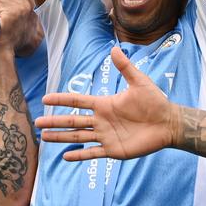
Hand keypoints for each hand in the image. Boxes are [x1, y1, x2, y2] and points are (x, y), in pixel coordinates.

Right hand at [38, 46, 175, 160]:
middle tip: (37, 121)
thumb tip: (114, 48)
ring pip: (78, 137)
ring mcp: (106, 136)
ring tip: (45, 138)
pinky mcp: (113, 150)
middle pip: (73, 120)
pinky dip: (79, 155)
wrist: (168, 123)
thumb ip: (126, 67)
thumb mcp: (140, 82)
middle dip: (55, 121)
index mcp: (104, 104)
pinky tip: (65, 156)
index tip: (46, 98)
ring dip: (61, 137)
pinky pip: (92, 153)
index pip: (78, 101)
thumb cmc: (155, 102)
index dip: (62, 99)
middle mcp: (101, 120)